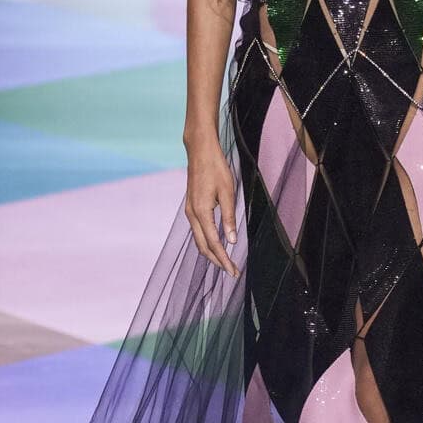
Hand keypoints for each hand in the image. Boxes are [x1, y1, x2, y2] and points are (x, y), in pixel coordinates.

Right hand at [184, 137, 238, 276]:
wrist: (200, 151)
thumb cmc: (216, 169)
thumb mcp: (228, 192)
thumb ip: (229, 217)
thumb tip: (231, 240)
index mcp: (201, 212)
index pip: (213, 243)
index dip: (223, 259)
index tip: (233, 271)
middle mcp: (192, 214)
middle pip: (203, 246)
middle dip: (217, 261)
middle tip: (231, 271)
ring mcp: (190, 211)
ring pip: (198, 240)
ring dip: (211, 253)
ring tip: (225, 262)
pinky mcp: (191, 207)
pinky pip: (197, 231)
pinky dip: (206, 242)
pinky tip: (216, 245)